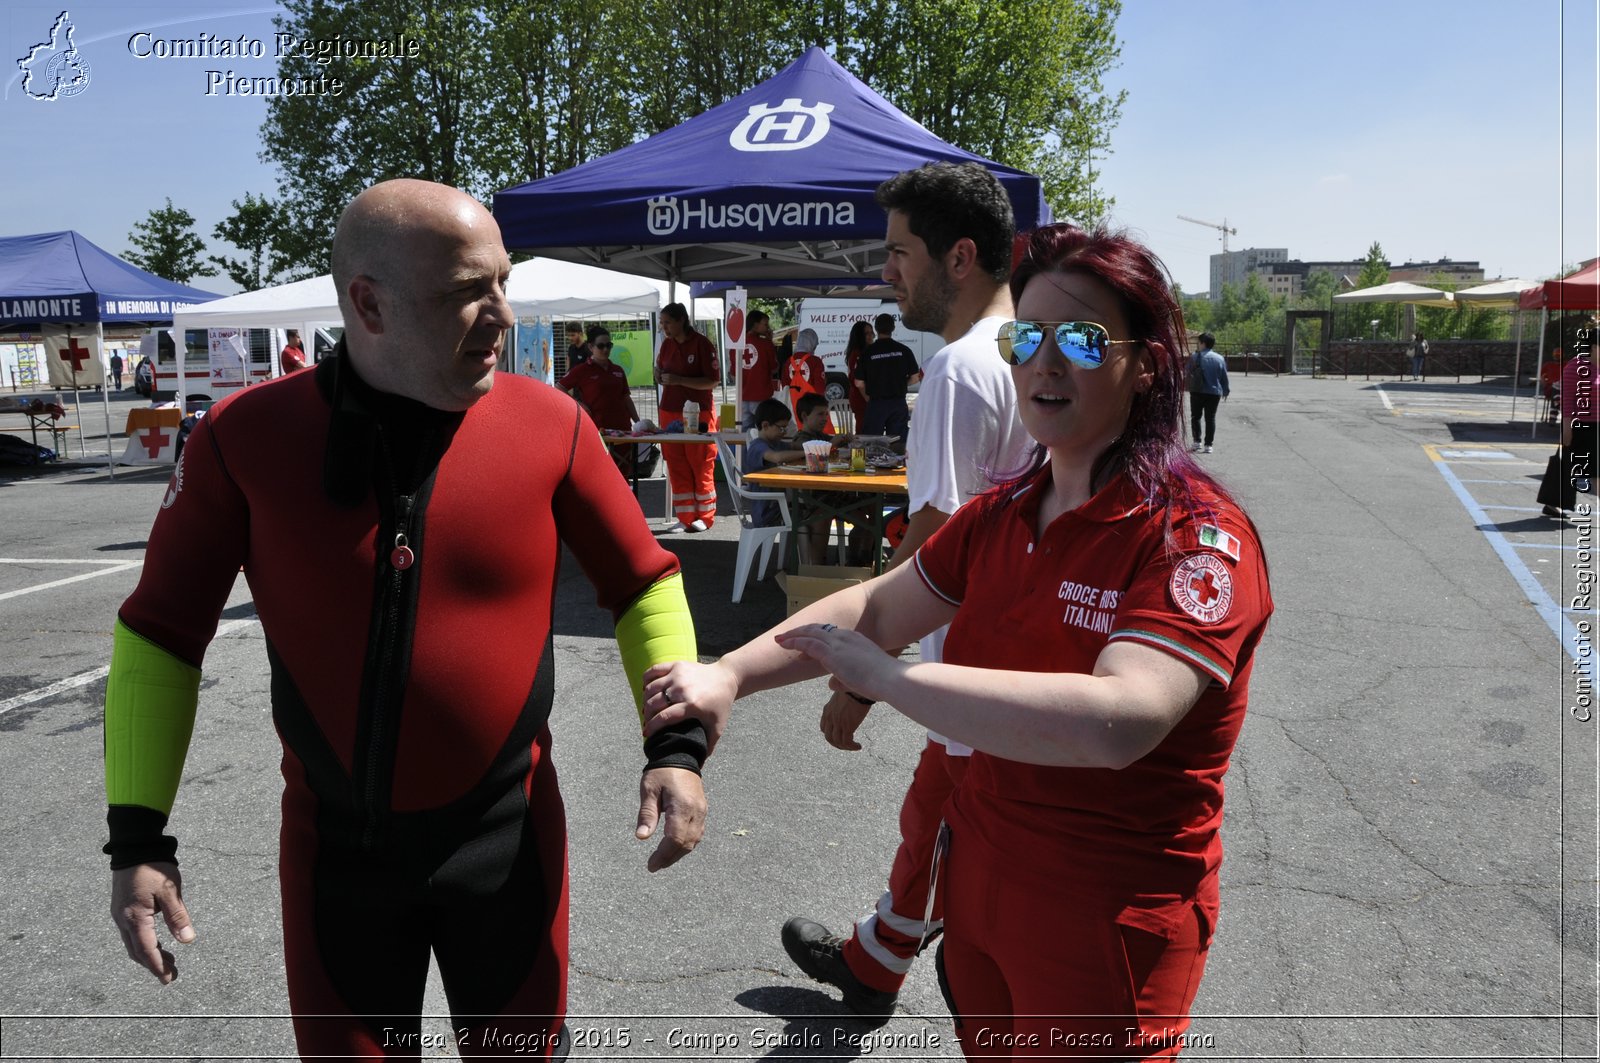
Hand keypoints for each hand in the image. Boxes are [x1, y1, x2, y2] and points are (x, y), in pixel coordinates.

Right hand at [110, 862, 194, 983]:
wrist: (134, 847)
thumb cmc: (153, 867)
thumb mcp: (170, 891)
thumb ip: (178, 917)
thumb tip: (187, 940)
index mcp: (135, 917)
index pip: (146, 950)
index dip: (157, 966)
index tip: (168, 978)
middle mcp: (123, 920)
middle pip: (137, 951)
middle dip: (153, 964)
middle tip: (170, 975)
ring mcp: (120, 914)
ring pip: (133, 943)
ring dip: (149, 954)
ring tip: (168, 961)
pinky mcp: (122, 908)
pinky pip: (131, 933)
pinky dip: (144, 943)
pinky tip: (157, 943)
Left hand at [636, 767, 705, 871]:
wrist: (681, 756)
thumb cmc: (662, 772)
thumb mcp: (649, 790)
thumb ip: (647, 814)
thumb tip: (642, 837)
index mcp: (682, 806)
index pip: (675, 838)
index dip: (663, 855)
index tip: (651, 865)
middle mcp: (696, 811)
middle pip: (686, 843)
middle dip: (670, 857)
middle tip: (654, 865)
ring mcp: (702, 811)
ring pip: (694, 841)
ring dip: (678, 853)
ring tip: (662, 860)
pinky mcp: (703, 811)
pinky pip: (697, 833)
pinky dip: (686, 844)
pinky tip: (675, 848)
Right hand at [642, 661, 737, 749]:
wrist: (727, 677)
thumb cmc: (720, 704)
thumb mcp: (717, 726)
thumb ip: (707, 745)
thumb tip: (698, 765)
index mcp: (692, 705)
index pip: (664, 717)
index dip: (652, 727)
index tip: (646, 734)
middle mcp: (683, 689)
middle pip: (654, 703)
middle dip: (647, 715)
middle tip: (647, 721)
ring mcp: (678, 675)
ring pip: (651, 688)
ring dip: (645, 699)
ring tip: (647, 708)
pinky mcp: (677, 665)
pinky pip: (653, 670)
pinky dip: (646, 679)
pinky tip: (646, 689)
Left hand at [774, 622, 902, 703]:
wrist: (890, 679)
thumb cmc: (882, 682)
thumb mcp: (861, 678)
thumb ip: (845, 679)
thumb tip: (832, 683)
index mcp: (855, 640)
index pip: (830, 635)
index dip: (815, 639)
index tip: (803, 648)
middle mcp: (845, 637)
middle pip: (818, 630)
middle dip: (800, 632)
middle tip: (785, 637)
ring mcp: (838, 643)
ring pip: (810, 634)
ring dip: (793, 636)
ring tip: (779, 640)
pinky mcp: (832, 652)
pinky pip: (808, 643)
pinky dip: (794, 642)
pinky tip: (784, 645)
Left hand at [820, 689, 869, 750]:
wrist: (858, 687)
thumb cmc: (853, 687)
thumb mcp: (841, 694)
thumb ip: (840, 701)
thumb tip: (847, 701)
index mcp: (827, 710)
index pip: (823, 728)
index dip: (830, 735)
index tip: (840, 737)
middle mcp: (830, 718)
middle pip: (829, 738)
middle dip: (837, 744)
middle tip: (847, 746)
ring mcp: (837, 723)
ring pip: (837, 742)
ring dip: (846, 747)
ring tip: (855, 747)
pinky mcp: (847, 726)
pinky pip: (847, 742)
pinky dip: (852, 747)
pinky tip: (858, 746)